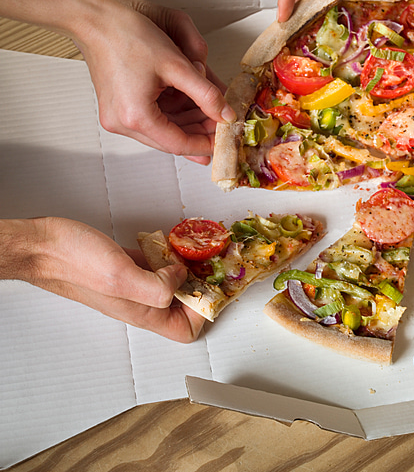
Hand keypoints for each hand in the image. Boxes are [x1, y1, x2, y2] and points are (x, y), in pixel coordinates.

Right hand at [3, 218, 204, 342]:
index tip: (208, 284)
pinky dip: (170, 255)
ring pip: (174, 283)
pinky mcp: (129, 265)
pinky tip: (171, 243)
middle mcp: (141, 301)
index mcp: (142, 311)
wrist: (44, 245)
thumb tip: (181, 278)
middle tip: (210, 261)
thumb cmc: (73, 262)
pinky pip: (159, 266)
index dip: (203, 310)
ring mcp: (135, 283)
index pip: (186, 329)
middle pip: (185, 306)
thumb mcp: (120, 277)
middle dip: (202, 284)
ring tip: (197, 248)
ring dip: (190, 266)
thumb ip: (156, 286)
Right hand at [77, 0, 234, 164]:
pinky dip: (173, 114)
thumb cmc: (128, 35)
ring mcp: (117, 116)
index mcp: (136, 116)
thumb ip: (207, 94)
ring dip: (188, 123)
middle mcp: (122, 122)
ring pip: (162, 130)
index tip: (225, 138)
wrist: (95, 19)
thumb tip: (226, 115)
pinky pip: (151, 119)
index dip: (206, 143)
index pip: (179, 143)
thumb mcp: (177, 65)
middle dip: (199, 132)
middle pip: (170, 140)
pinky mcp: (117, 108)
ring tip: (212, 111)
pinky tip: (192, 105)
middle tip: (222, 122)